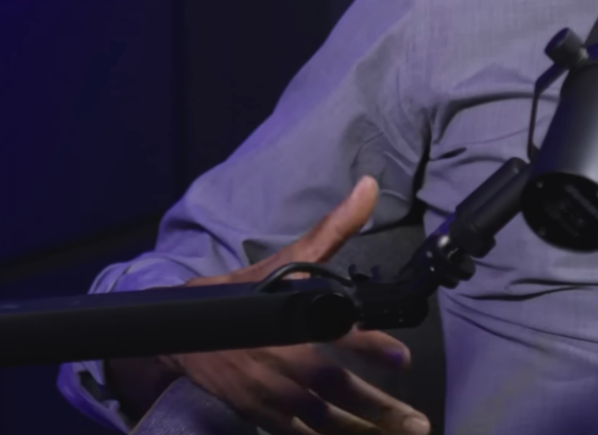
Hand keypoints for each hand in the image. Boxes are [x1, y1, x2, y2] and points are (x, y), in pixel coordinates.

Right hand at [159, 177, 430, 434]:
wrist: (181, 335)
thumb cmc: (244, 295)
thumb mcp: (287, 260)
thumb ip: (334, 228)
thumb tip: (368, 188)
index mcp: (293, 317)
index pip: (336, 330)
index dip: (368, 345)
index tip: (401, 357)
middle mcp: (284, 359)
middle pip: (336, 389)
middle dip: (378, 409)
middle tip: (416, 424)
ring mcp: (271, 393)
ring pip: (324, 421)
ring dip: (361, 433)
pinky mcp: (261, 415)